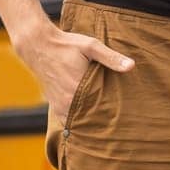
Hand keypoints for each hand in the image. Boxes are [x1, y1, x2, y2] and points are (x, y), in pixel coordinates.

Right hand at [14, 19, 133, 121]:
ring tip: (107, 123)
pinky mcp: (54, 104)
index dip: (114, 113)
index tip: (126, 116)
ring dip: (91, 121)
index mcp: (79, 88)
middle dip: (105, 119)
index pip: (102, 109)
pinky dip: (78, 120)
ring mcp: (60, 104)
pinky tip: (89, 120)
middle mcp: (68, 101)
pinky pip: (67, 119)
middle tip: (121, 122)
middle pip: (91, 118)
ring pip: (79, 121)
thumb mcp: (91, 46)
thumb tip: (131, 66)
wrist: (38, 46)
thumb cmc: (66, 45)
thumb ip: (111, 57)